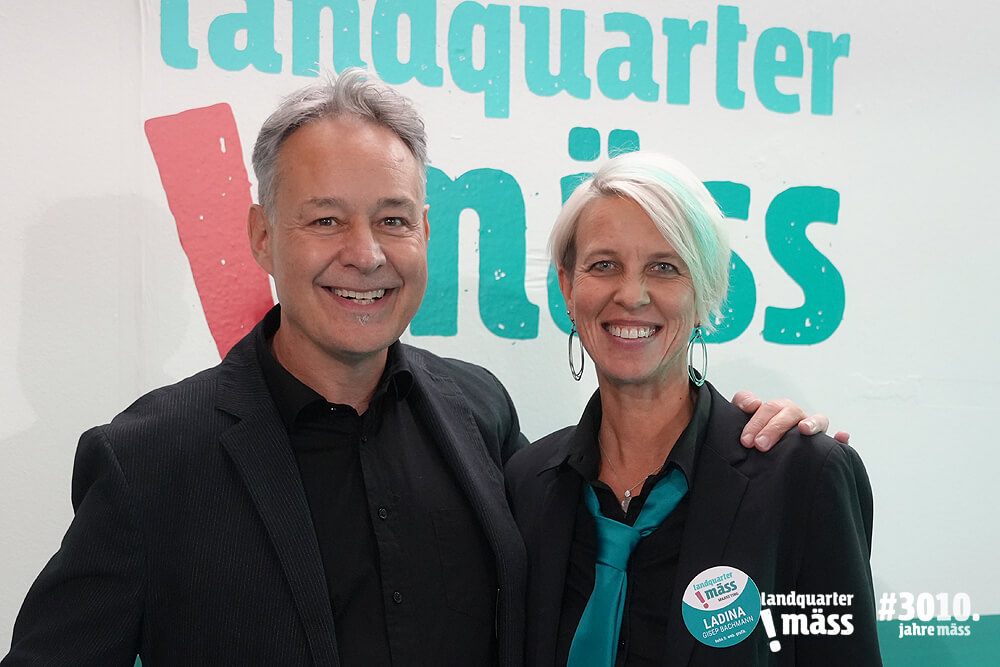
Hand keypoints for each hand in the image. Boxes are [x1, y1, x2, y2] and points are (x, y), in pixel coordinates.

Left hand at [731, 391, 849, 450]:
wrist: (761, 459)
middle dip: (774, 428)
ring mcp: (812, 430)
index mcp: (778, 410)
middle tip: (760, 445)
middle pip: (790, 413)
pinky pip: (837, 442)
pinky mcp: (824, 446)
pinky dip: (840, 438)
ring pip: (818, 420)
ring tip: (804, 429)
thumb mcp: (743, 420)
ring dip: (812, 422)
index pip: (770, 408)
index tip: (746, 441)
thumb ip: (743, 403)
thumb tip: (753, 403)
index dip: (757, 421)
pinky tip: (841, 437)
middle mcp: (796, 417)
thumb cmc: (755, 437)